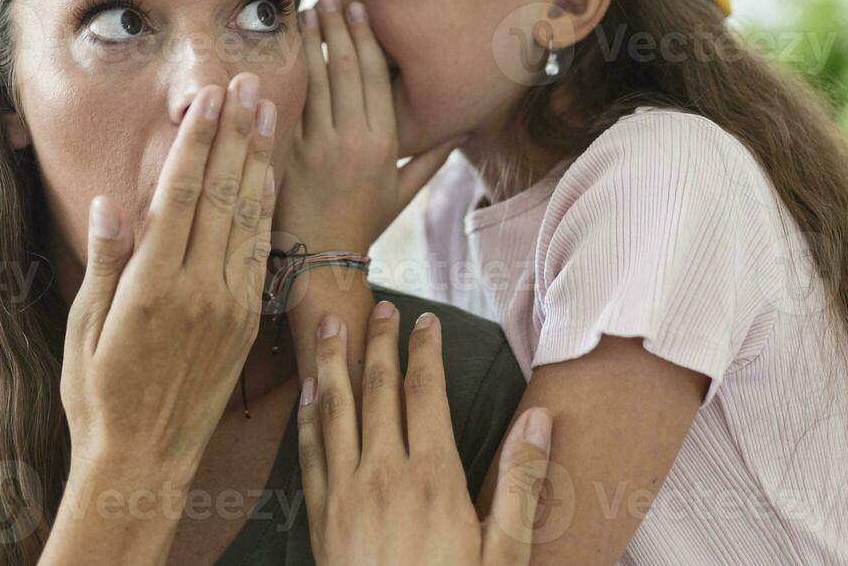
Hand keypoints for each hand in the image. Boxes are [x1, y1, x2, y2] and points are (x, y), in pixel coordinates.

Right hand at [59, 73, 276, 478]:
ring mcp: (229, 306)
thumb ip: (105, 262)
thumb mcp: (85, 328)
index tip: (210, 98)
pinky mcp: (246, 323)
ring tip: (269, 112)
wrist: (143, 461)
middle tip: (249, 82)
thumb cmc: (98, 395)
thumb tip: (112, 201)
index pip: (182, 194)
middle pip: (223, 194)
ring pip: (249, 217)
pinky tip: (271, 177)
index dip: (199, 140)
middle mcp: (198, 290)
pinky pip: (259, 252)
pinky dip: (266, 210)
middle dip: (236, 133)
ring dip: (259, 160)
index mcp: (152, 286)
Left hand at [275, 0, 462, 255]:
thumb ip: (430, 160)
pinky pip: (292, 104)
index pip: (377, 78)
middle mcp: (355, 139)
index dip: (367, 40)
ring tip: (306, 13)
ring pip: (317, 81)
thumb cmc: (362, 224)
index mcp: (385, 143)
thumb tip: (461, 134)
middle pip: (347, 70)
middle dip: (338, 30)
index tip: (359, 12)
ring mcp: (321, 145)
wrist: (322, 259)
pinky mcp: (291, 153)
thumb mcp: (402, 193)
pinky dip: (287, 74)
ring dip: (312, 43)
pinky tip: (281, 50)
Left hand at [298, 300, 552, 565]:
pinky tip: (308, 391)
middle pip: (377, 390)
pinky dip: (308, 415)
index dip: (425, 351)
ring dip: (334, 363)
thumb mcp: (505, 552)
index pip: (425, 393)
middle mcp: (384, 474)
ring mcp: (345, 493)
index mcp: (434, 477)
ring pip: (335, 409)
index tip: (426, 321)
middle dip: (378, 342)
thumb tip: (539, 420)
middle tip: (379, 307)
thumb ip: (522, 482)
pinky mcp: (320, 516)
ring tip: (330, 325)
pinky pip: (310, 451)